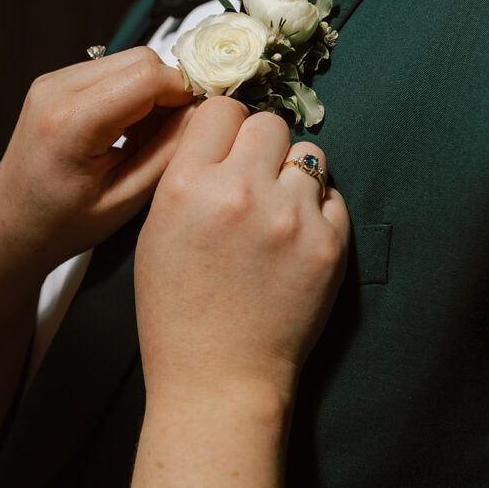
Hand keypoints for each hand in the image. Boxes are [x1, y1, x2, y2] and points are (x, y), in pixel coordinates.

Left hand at [0, 48, 193, 281]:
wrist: (11, 225)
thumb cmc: (61, 224)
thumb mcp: (125, 200)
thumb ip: (168, 153)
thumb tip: (203, 114)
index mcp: (71, 123)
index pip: (148, 76)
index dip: (185, 91)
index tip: (201, 118)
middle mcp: (56, 91)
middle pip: (141, 59)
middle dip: (169, 90)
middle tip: (176, 131)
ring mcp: (52, 82)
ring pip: (128, 60)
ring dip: (151, 91)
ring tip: (147, 136)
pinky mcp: (55, 82)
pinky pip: (111, 69)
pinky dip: (131, 92)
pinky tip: (128, 129)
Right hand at [135, 96, 349, 408]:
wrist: (219, 378)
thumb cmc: (177, 312)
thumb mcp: (155, 233)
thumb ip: (187, 176)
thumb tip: (219, 135)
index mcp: (188, 185)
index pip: (222, 109)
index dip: (225, 127)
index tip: (227, 146)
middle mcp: (241, 191)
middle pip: (269, 123)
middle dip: (261, 147)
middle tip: (254, 180)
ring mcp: (291, 217)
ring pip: (308, 155)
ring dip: (294, 176)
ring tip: (278, 212)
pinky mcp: (329, 244)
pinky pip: (333, 196)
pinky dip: (318, 211)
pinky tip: (296, 240)